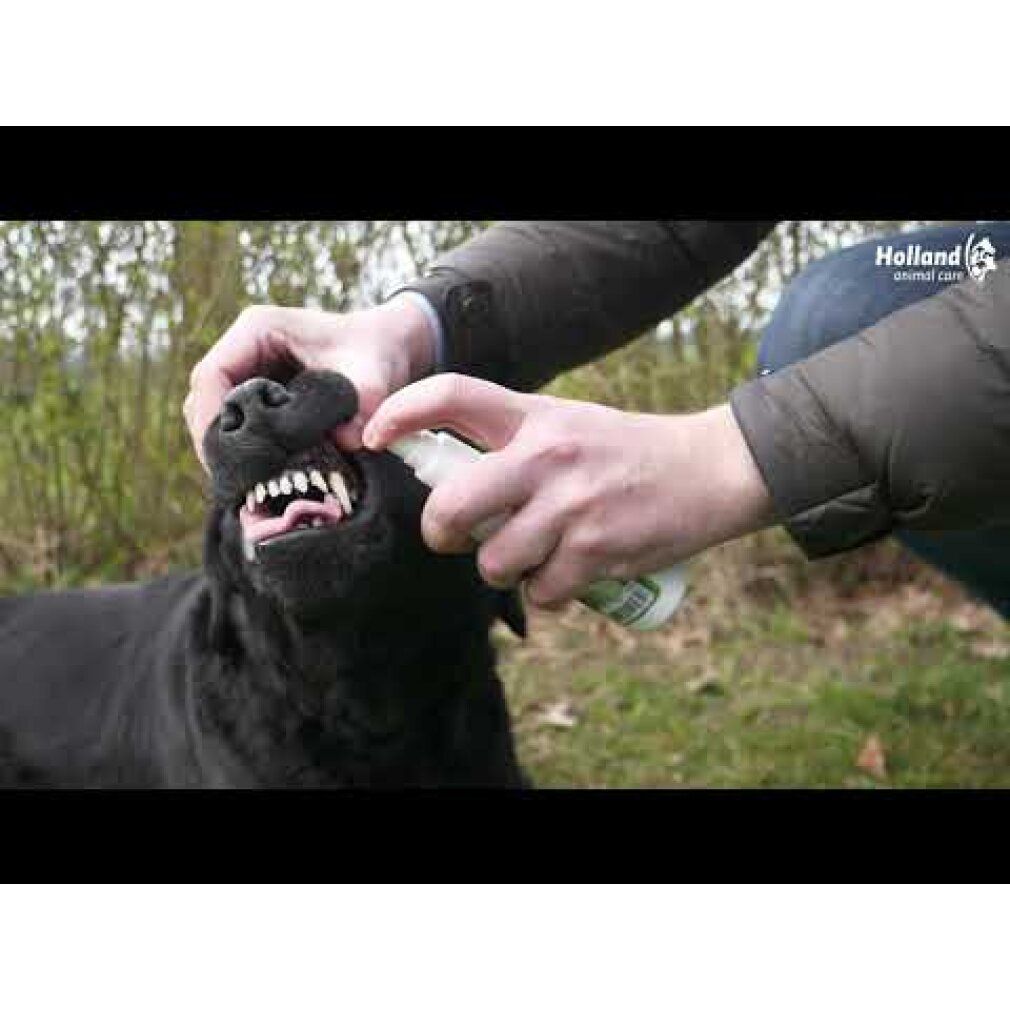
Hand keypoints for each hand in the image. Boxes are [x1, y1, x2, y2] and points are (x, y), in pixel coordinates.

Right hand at [183, 297, 436, 469]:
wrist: (388, 346)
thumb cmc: (375, 350)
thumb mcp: (373, 375)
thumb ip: (363, 406)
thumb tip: (347, 442)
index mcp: (258, 329)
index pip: (212, 374)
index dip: (211, 417)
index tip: (226, 457)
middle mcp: (245, 348)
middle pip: (205, 397)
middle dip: (214, 441)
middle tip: (235, 482)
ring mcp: (248, 371)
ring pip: (217, 413)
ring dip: (226, 449)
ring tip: (247, 484)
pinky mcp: (258, 394)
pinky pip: (238, 423)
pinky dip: (245, 449)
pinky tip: (263, 476)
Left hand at [363, 374, 774, 606]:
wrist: (708, 471)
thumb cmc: (628, 451)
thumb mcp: (569, 425)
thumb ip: (515, 443)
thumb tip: (452, 484)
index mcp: (536, 417)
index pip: (452, 396)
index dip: (402, 412)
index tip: (375, 436)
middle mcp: (547, 456)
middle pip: (451, 504)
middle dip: (441, 532)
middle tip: (455, 537)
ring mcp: (571, 506)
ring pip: (494, 561)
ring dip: (504, 569)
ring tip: (533, 554)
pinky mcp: (596, 551)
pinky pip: (541, 591)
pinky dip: (549, 592)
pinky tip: (571, 571)